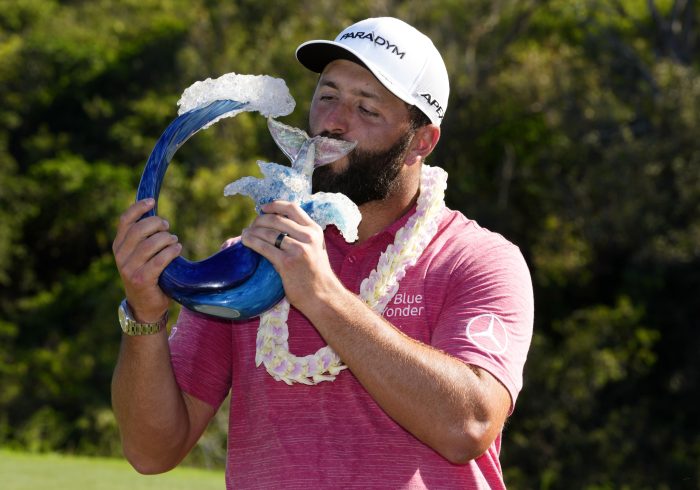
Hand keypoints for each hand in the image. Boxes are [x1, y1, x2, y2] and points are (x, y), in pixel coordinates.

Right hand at [112, 199, 180, 321]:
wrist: (145, 306)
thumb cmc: (148, 276)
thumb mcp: (141, 255)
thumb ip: (144, 239)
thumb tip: (158, 218)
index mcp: (118, 246)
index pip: (125, 221)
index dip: (138, 208)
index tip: (152, 201)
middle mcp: (120, 256)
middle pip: (139, 229)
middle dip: (157, 224)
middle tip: (168, 227)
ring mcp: (129, 269)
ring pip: (150, 244)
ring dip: (167, 239)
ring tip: (174, 242)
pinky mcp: (141, 279)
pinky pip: (159, 260)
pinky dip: (171, 252)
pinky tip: (177, 249)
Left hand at [241, 200, 340, 311]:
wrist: (323, 297)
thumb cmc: (316, 275)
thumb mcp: (316, 248)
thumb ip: (302, 235)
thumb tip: (277, 224)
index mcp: (315, 230)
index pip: (292, 208)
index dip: (274, 205)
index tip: (263, 208)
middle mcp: (308, 237)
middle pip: (276, 219)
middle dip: (259, 220)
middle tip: (251, 226)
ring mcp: (298, 249)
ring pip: (268, 232)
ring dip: (252, 231)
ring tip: (245, 234)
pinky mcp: (287, 263)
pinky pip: (264, 247)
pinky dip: (251, 242)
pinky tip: (245, 242)